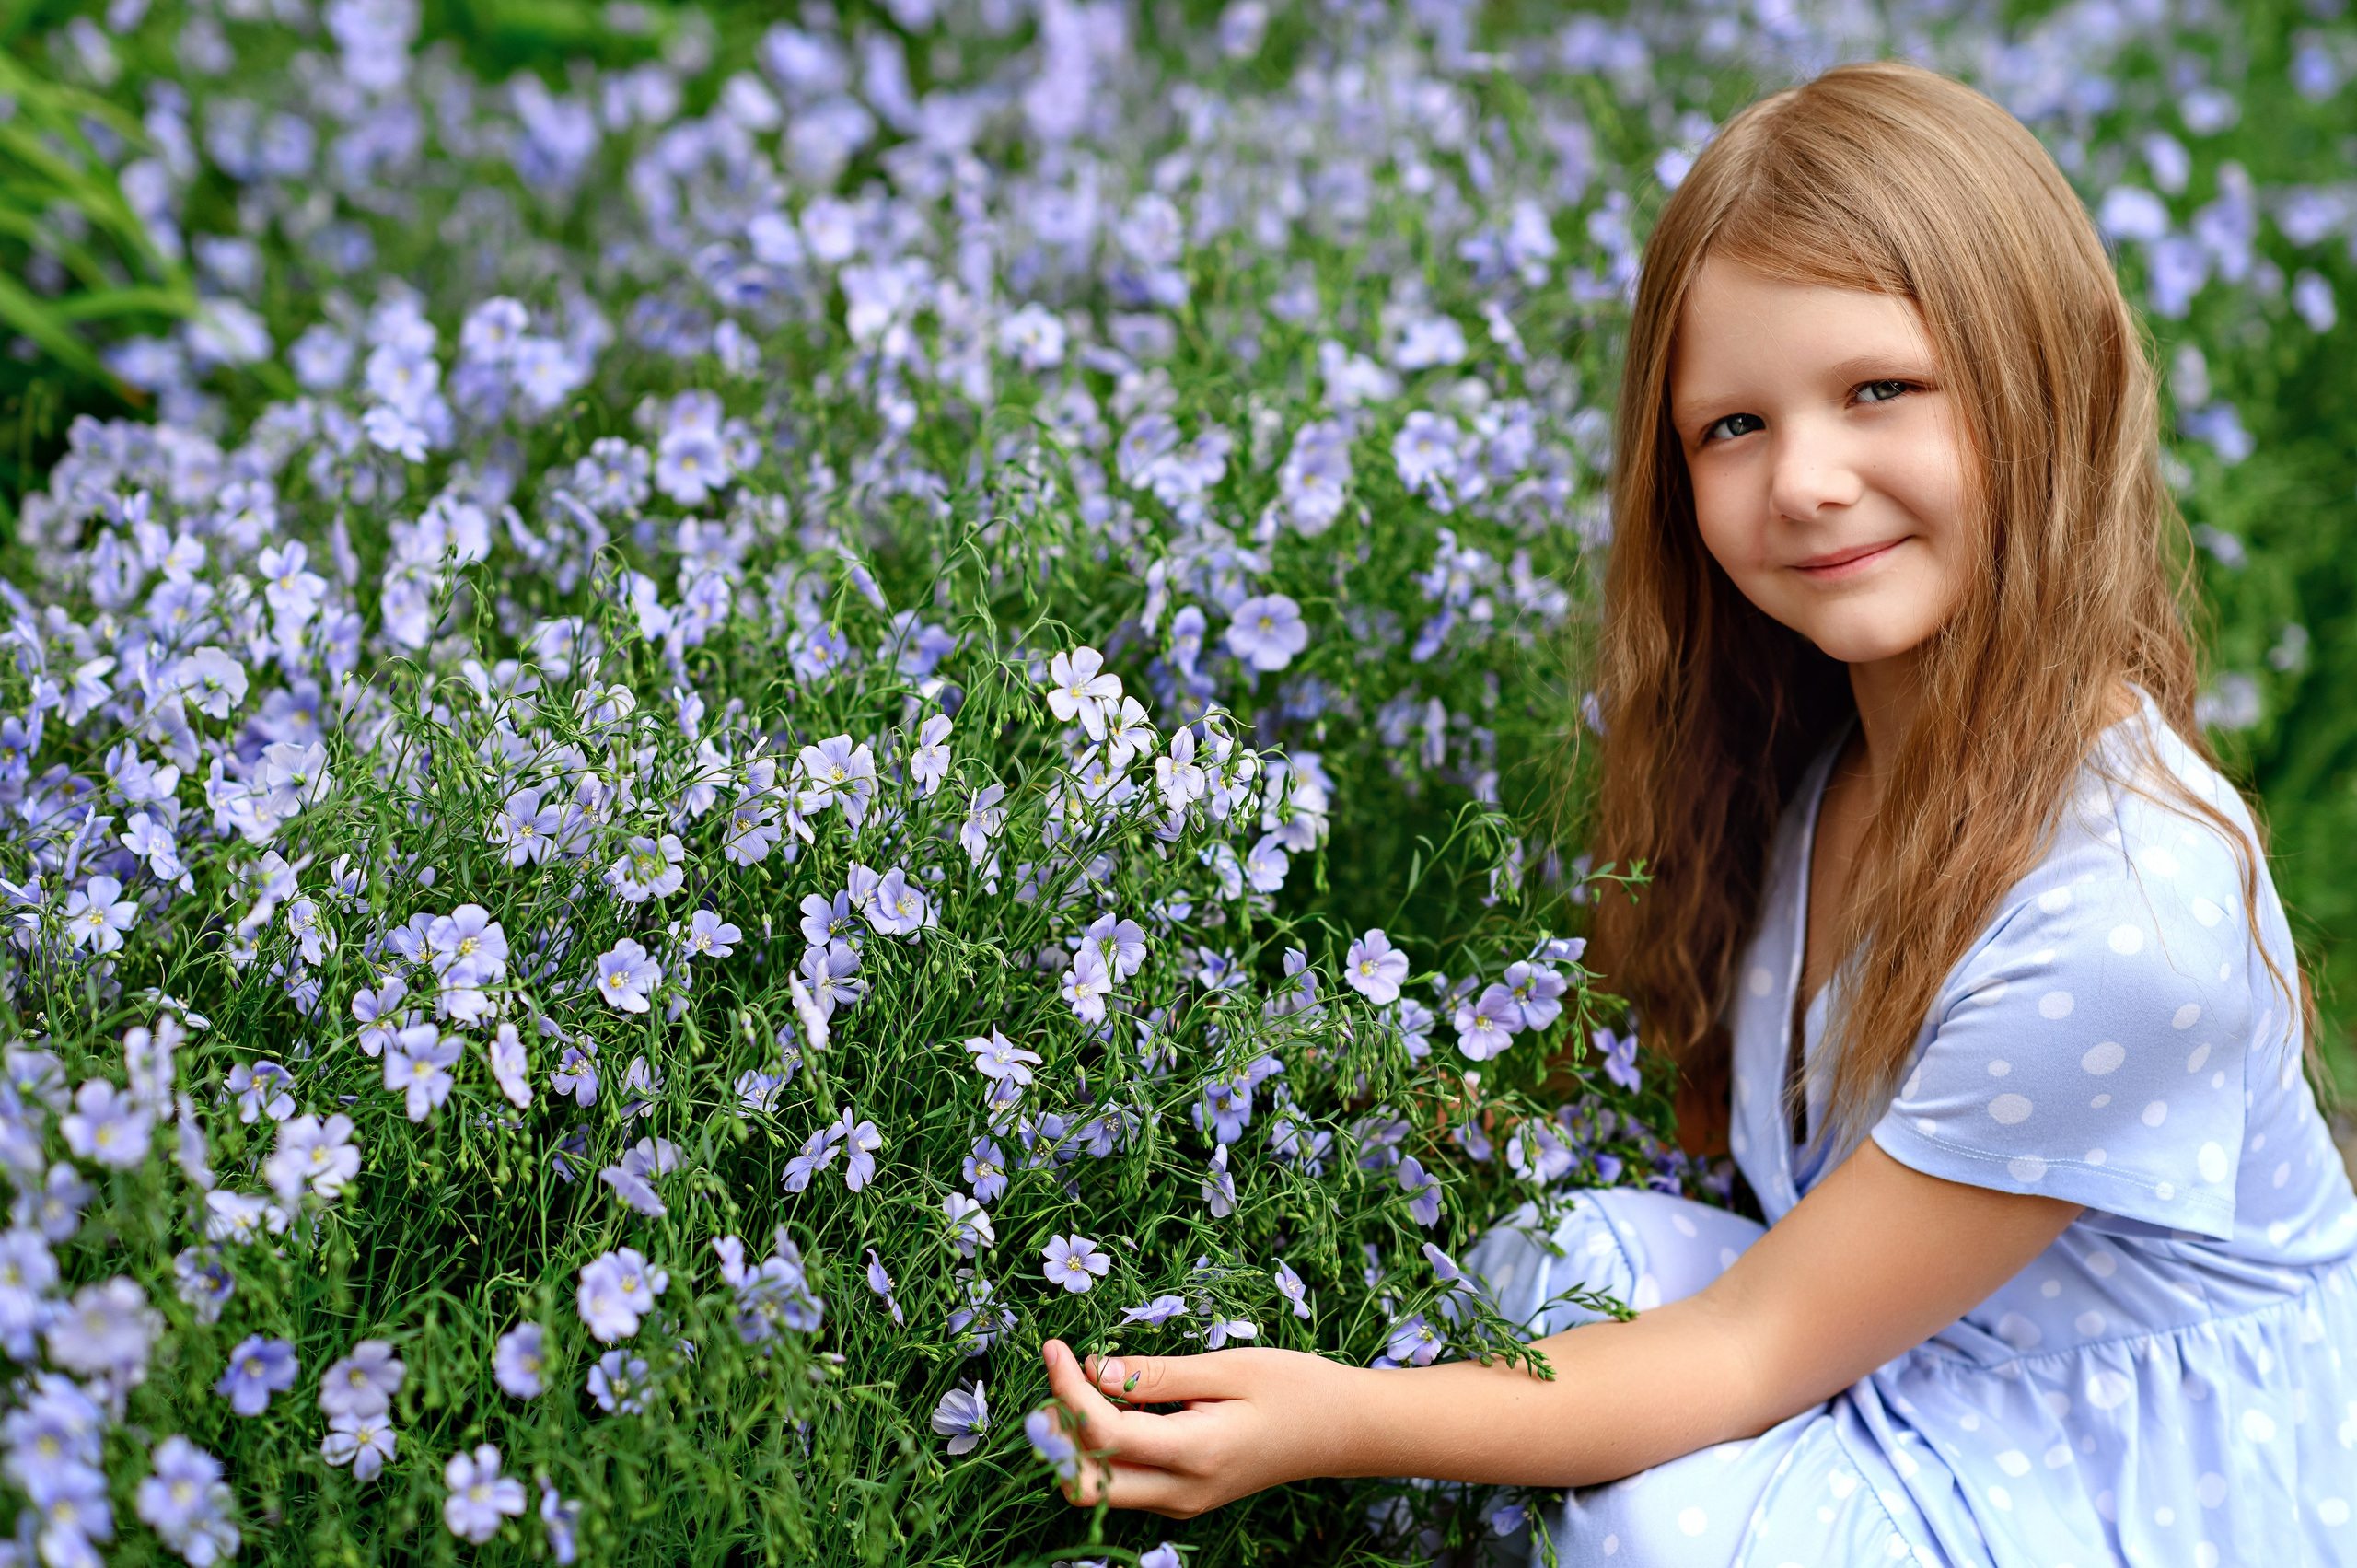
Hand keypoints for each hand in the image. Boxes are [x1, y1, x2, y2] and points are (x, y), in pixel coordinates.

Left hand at [1039, 1338, 1355, 1517]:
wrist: (1343, 1431)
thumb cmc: (1294, 1388)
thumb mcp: (1227, 1367)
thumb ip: (1156, 1375)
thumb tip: (1092, 1371)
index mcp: (1194, 1455)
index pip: (1102, 1435)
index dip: (1066, 1391)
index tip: (1055, 1348)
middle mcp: (1180, 1492)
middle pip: (1085, 1484)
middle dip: (1058, 1433)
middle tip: (1059, 1376)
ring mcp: (1181, 1502)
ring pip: (1100, 1487)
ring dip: (1077, 1440)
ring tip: (1084, 1382)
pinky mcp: (1183, 1497)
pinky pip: (1126, 1481)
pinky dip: (1105, 1446)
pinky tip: (1118, 1402)